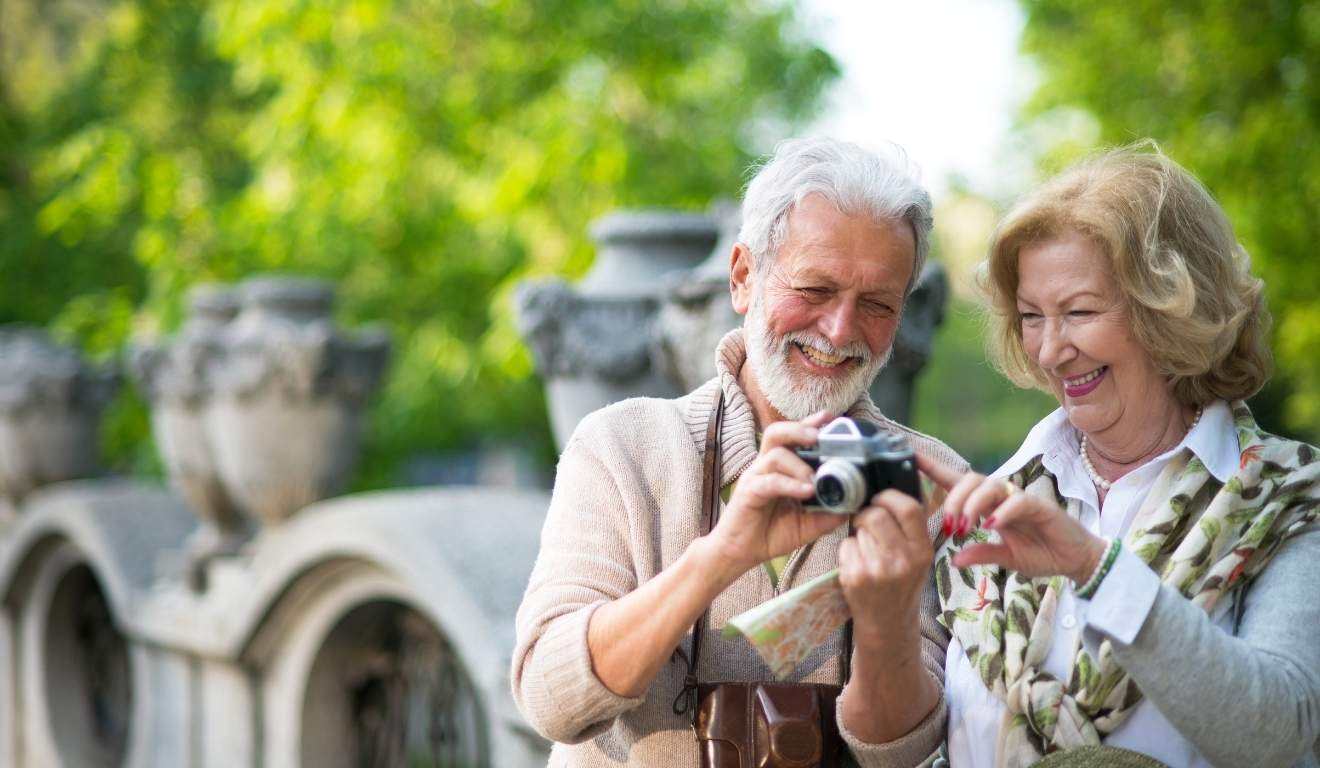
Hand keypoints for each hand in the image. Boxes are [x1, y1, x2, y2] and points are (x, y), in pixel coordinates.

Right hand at [706, 411, 846, 572]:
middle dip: (799, 429)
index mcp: (780, 468)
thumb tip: (855, 504)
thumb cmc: (771, 533)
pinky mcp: (748, 493)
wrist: (740, 553)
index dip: (810, 423)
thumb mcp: (808, 524)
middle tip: (818, 436)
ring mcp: (755, 477)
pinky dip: (789, 484)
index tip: (829, 418)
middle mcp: (766, 467)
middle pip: (777, 432)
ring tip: (815, 480)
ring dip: (799, 464)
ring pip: (774, 454)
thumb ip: (829, 512)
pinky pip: (769, 481)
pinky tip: (805, 491)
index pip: (793, 437)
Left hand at [838, 489, 932, 650]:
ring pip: (858, 530)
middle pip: (876, 514)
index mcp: (922, 551)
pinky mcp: (855, 577)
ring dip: (858, 534)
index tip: (880, 498)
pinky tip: (857, 564)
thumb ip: (910, 529)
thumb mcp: (918, 559)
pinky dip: (847, 550)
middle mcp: (903, 560)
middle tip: (866, 523)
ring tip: (866, 550)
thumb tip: (890, 491)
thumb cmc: (902, 585)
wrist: (888, 624)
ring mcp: (877, 570)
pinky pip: (845, 546)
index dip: (890, 496)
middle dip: (866, 514)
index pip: (909, 508)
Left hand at [917, 453, 1105, 584]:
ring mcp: (1020, 498)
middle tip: (952, 526)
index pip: (958, 482)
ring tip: (966, 527)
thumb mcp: (1005, 558)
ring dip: (973, 504)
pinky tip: (992, 524)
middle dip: (955, 500)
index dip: (935, 469)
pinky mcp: (1040, 506)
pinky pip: (1017, 501)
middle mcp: (1002, 496)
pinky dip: (1002, 511)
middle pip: (970, 480)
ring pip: (990, 486)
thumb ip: (980, 554)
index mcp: (988, 505)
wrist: (1075, 560)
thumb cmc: (1041, 553)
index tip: (912, 458)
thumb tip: (954, 560)